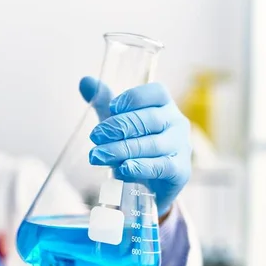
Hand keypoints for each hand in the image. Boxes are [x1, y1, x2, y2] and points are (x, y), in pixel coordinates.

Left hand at [79, 77, 191, 216]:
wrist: (150, 185)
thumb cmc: (135, 147)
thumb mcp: (118, 123)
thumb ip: (103, 102)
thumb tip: (85, 81)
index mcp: (164, 106)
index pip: (155, 93)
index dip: (133, 98)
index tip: (111, 107)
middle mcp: (177, 123)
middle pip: (149, 119)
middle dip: (118, 127)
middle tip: (95, 136)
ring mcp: (181, 147)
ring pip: (151, 144)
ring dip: (121, 149)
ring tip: (97, 155)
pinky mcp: (180, 170)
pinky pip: (160, 166)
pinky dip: (140, 167)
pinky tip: (123, 168)